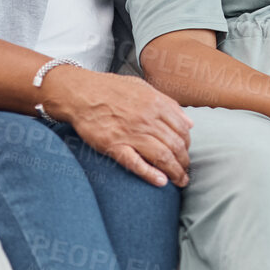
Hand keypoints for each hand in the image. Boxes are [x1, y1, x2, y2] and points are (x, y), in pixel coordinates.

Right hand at [43, 66, 192, 187]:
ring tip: (179, 181)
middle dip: (184, 162)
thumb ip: (168, 104)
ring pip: (162, 157)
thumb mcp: (144, 88)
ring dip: (174, 172)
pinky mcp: (114, 146)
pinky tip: (161, 182)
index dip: (187, 145)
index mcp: (156, 105)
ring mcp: (131, 134)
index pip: (182, 130)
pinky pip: (136, 163)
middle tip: (185, 172)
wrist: (80, 93)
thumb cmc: (111, 88)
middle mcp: (147, 120)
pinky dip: (151, 174)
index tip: (186, 152)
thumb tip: (189, 123)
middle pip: (175, 146)